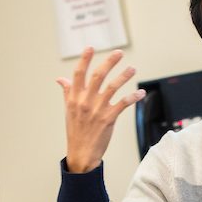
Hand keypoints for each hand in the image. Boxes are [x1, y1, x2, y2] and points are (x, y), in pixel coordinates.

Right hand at [56, 47, 144, 173]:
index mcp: (75, 98)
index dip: (84, 60)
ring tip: (132, 68)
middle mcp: (85, 101)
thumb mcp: (69, 110)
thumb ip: (68, 92)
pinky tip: (140, 93)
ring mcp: (97, 110)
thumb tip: (61, 79)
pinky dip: (133, 97)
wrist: (81, 153)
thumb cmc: (75, 131)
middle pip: (98, 76)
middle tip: (119, 52)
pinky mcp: (108, 119)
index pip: (79, 74)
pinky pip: (123, 104)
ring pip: (112, 87)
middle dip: (109, 62)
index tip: (90, 48)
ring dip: (124, 76)